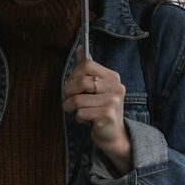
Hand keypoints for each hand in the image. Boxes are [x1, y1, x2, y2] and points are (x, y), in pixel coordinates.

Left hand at [62, 46, 131, 174]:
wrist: (113, 136)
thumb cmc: (100, 110)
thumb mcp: (96, 89)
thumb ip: (88, 70)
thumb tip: (80, 49)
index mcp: (113, 77)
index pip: (87, 64)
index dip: (73, 74)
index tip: (72, 85)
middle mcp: (116, 87)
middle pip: (81, 81)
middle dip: (68, 92)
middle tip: (69, 101)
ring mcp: (113, 101)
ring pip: (78, 99)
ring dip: (71, 107)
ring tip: (76, 111)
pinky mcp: (108, 115)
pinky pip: (81, 112)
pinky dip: (78, 118)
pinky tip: (86, 120)